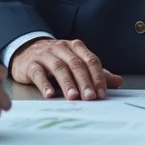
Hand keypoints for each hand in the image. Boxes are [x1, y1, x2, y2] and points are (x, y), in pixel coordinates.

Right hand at [9, 38, 123, 100]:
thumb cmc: (55, 59)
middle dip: (84, 82)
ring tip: (73, 97)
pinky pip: (39, 73)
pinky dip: (44, 83)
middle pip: (76, 64)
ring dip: (67, 83)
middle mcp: (62, 48)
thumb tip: (118, 81)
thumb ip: (96, 72)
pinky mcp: (31, 64)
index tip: (102, 93)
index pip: (91, 60)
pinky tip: (49, 94)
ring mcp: (46, 55)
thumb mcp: (76, 63)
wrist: (26, 50)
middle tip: (90, 97)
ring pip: (59, 67)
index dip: (97, 77)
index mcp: (76, 47)